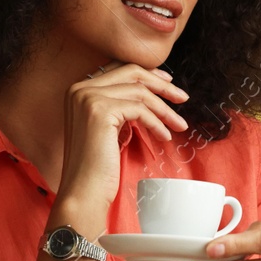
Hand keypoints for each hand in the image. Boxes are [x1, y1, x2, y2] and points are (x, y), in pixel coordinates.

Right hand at [53, 61, 188, 216]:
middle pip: (131, 73)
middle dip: (161, 84)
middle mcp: (79, 89)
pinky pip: (140, 109)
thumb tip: (145, 92)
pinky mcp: (100, 111)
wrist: (83, 191)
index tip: (167, 82)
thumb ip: (116, 106)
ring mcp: (88, 98)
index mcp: (78, 90)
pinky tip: (164, 136)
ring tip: (179, 125)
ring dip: (164, 109)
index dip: (147, 73)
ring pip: (139, 91)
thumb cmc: (96, 167)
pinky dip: (157, 123)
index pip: (119, 69)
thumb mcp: (106, 127)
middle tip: (182, 98)